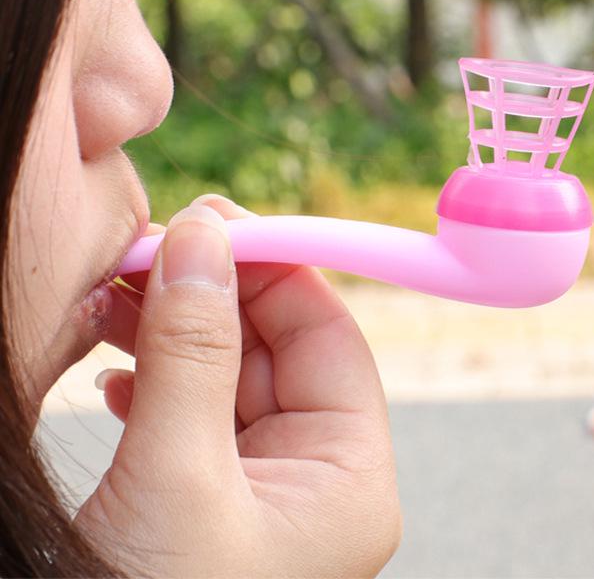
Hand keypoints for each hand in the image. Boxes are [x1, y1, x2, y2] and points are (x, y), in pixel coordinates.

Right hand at [74, 195, 400, 577]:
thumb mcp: (176, 478)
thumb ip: (193, 353)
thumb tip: (202, 241)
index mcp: (349, 479)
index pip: (327, 336)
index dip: (278, 268)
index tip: (217, 221)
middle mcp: (318, 480)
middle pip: (276, 347)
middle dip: (215, 293)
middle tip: (150, 247)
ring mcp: (264, 491)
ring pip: (229, 375)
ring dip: (175, 330)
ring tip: (114, 298)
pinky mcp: (211, 502)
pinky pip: (195, 415)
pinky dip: (156, 380)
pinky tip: (115, 371)